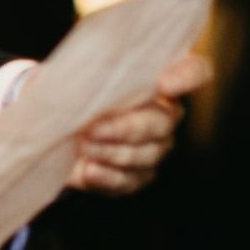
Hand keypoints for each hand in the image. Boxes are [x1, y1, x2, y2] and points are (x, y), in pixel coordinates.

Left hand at [68, 52, 211, 194]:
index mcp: (159, 77)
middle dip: (125, 127)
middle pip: (162, 123)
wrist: (54, 123)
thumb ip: (89, 68)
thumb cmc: (73, 89)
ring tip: (82, 145)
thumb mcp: (77, 71)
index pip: (195, 72)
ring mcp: (155, 147)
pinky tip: (87, 169)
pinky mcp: (137, 176)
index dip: (187, 77)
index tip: (164, 83)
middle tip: (91, 128)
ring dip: (111, 152)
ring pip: (146, 155)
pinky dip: (106, 177)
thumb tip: (81, 74)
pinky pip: (129, 180)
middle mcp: (165, 114)